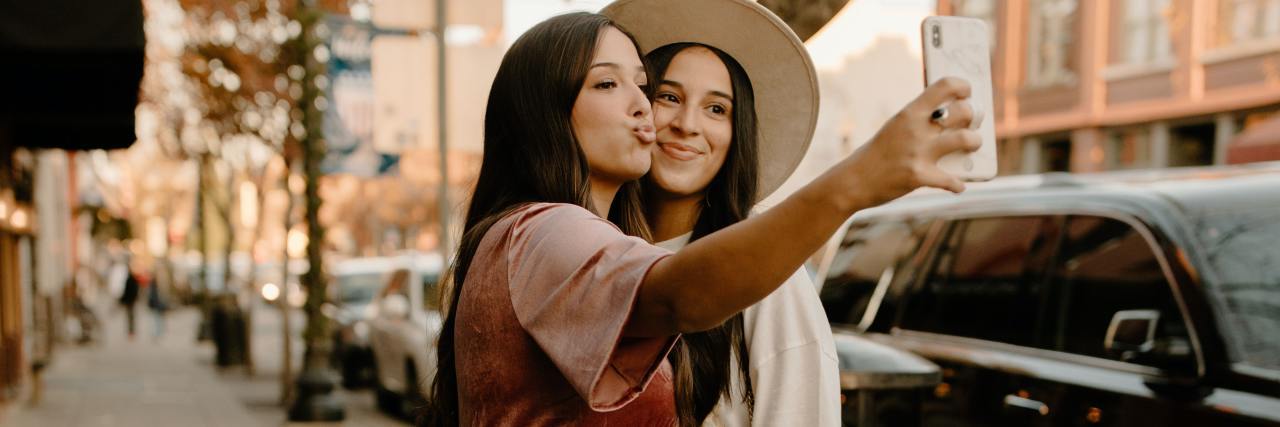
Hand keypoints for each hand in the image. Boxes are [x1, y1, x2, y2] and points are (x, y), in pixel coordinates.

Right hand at [842, 77, 981, 206]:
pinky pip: (952, 180)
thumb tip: (951, 120)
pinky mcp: (919, 176)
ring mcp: (918, 153)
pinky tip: (958, 186)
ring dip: (975, 143)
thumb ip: (920, 122)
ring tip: (972, 146)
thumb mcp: (895, 128)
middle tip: (969, 124)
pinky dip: (957, 185)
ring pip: (966, 139)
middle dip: (973, 118)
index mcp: (909, 113)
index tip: (967, 93)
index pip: (944, 86)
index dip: (962, 86)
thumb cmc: (878, 154)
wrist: (853, 181)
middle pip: (963, 111)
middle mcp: (916, 129)